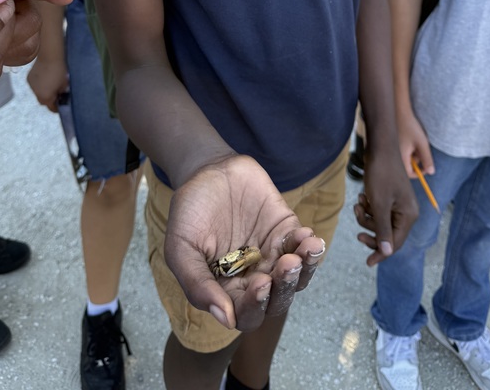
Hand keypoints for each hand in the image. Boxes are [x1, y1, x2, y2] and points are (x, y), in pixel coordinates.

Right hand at [27, 55, 68, 110]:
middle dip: (49, 100)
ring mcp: (31, 86)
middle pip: (43, 101)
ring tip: (51, 85)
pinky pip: (35, 85)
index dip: (57, 108)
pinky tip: (45, 78)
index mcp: (45, 97)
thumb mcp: (65, 85)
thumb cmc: (60, 70)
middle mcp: (36, 93)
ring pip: (38, 93)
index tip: (61, 106)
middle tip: (57, 95)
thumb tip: (61, 95)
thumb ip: (62, 93)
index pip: (51, 108)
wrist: (50, 56)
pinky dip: (40, 84)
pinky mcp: (28, 78)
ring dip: (43, 91)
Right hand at [164, 154, 325, 331]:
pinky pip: (302, 246)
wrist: (207, 170)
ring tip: (304, 252)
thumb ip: (197, 284)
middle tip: (285, 266)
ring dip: (305, 270)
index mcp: (225, 290)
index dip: (256, 306)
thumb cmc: (189, 210)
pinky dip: (308, 245)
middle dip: (284, 288)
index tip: (260, 284)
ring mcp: (271, 255)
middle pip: (276, 300)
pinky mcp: (285, 231)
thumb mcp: (181, 248)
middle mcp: (252, 277)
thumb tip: (225, 320)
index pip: (246, 314)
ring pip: (296, 277)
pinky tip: (307, 236)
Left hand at [353, 142, 418, 266]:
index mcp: (409, 216)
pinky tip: (362, 197)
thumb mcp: (379, 204)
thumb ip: (383, 229)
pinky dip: (368, 207)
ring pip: (380, 222)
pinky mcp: (391, 197)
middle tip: (357, 234)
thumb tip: (387, 253)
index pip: (396, 243)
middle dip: (371, 231)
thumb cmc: (381, 174)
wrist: (379, 148)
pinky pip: (379, 211)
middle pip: (388, 234)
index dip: (381, 252)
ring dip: (366, 217)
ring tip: (358, 203)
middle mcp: (407, 212)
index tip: (368, 262)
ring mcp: (399, 204)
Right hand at [397, 108, 434, 177]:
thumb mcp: (422, 143)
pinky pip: (403, 151)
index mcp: (401, 157)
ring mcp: (393, 149)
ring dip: (413, 153)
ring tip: (417, 141)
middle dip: (417, 160)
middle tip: (421, 149)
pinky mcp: (393, 144)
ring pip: (406, 158)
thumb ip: (427, 159)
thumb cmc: (411, 127)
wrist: (399, 112)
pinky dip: (409, 148)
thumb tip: (431, 172)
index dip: (419, 172)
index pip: (409, 173)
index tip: (427, 166)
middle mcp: (395, 155)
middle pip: (408, 166)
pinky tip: (410, 138)